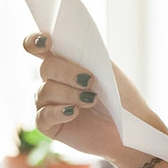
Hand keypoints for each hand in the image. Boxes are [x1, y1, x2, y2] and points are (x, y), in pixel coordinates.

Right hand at [23, 33, 167, 163]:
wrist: (131, 127)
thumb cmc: (122, 98)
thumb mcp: (108, 72)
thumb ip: (86, 57)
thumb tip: (68, 47)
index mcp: (65, 63)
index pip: (38, 47)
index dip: (35, 41)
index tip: (48, 41)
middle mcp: (53, 81)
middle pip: (46, 68)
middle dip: (68, 72)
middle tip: (91, 81)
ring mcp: (48, 104)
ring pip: (44, 91)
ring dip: (70, 93)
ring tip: (91, 100)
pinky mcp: (49, 126)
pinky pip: (42, 116)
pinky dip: (59, 112)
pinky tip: (74, 112)